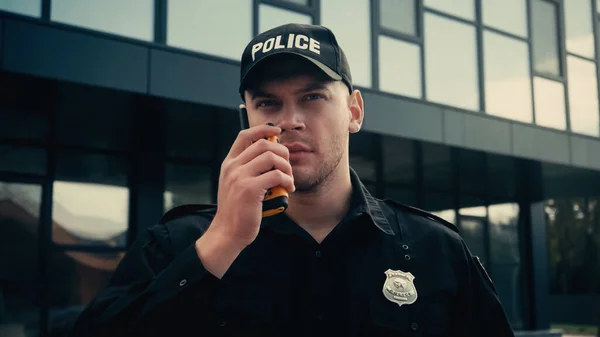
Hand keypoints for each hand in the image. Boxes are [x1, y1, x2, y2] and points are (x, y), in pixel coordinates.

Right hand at [212, 123, 294, 245]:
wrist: (227, 232)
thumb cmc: (237, 210)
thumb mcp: (236, 184)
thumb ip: (247, 169)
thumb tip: (271, 155)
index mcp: (229, 163)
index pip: (245, 135)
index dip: (263, 129)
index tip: (277, 132)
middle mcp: (232, 167)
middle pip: (263, 144)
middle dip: (281, 152)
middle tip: (287, 166)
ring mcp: (240, 177)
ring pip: (271, 157)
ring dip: (287, 167)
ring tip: (289, 179)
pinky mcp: (250, 189)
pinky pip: (276, 175)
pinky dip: (287, 180)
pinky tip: (289, 188)